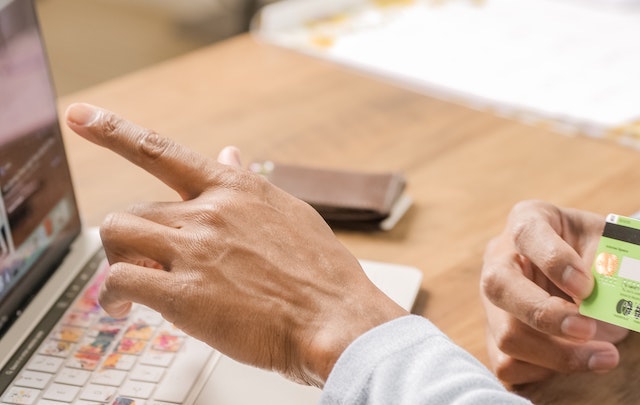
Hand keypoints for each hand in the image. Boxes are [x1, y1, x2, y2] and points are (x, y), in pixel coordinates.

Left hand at [65, 103, 407, 386]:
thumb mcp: (290, 213)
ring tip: (129, 285)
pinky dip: (112, 296)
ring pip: (117, 235)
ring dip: (116, 260)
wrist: (336, 319)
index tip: (82, 116)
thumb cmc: (321, 274)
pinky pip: (120, 280)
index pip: (162, 151)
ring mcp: (194, 251)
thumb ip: (251, 184)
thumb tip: (230, 153)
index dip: (115, 131)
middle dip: (132, 240)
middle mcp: (209, 212)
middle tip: (144, 265)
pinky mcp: (183, 293)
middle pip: (133, 210)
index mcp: (234, 190)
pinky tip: (124, 309)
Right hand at [480, 200, 628, 385]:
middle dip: (544, 314)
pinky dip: (546, 369)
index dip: (554, 261)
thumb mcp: (609, 243)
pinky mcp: (494, 335)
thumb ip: (615, 260)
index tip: (587, 286)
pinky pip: (508, 363)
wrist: (585, 277)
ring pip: (506, 334)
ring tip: (605, 356)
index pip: (526, 234)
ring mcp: (492, 301)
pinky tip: (576, 359)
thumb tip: (620, 293)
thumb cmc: (596, 254)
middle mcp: (499, 259)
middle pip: (499, 286)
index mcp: (527, 221)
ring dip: (558, 354)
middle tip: (587, 329)